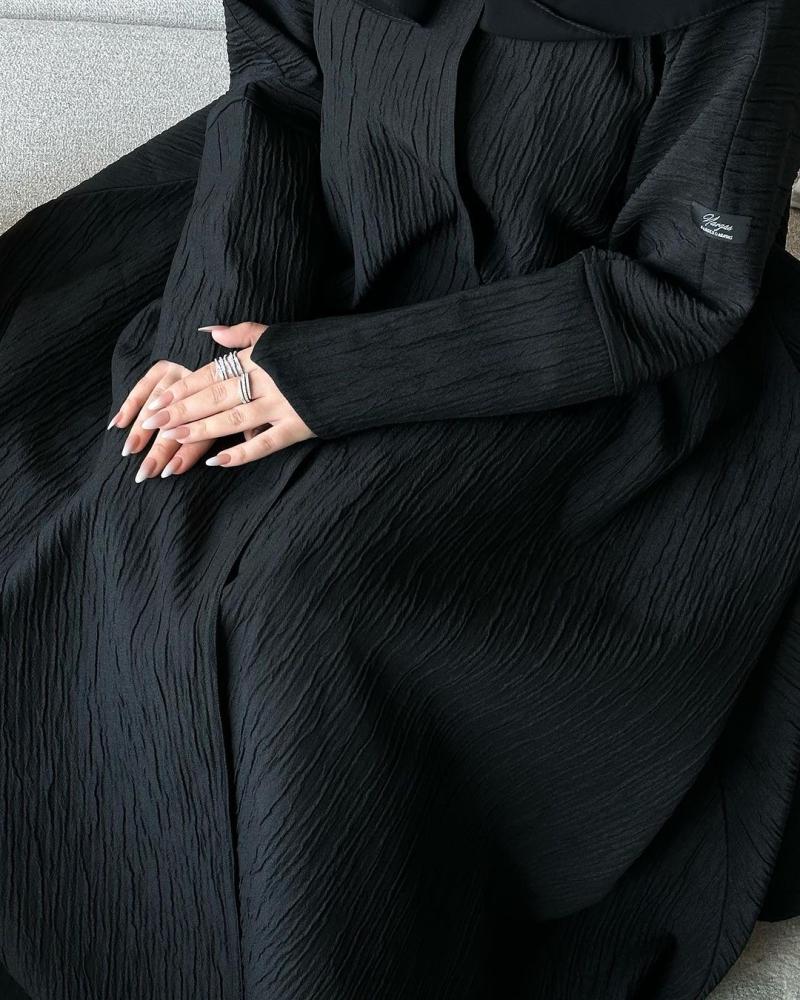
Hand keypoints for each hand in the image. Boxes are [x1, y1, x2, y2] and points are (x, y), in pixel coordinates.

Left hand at [107, 322, 314, 480]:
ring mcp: (283, 405)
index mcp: (258, 357)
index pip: (211, 374)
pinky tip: (216, 461)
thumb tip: (210, 330)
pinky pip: (264, 443)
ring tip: (173, 439)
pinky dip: (240, 453)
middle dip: (181, 410)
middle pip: (215, 396)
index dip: (182, 389)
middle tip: (152, 423)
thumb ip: (244, 332)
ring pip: (233, 419)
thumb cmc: (316, 351)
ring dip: (201, 430)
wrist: (361, 365)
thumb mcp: (280, 334)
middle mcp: (266, 380)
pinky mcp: (300, 426)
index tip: (156, 402)